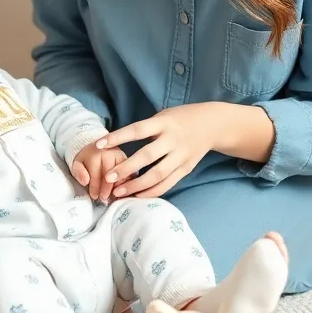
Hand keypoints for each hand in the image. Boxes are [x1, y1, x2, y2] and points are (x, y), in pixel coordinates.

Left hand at [71, 140, 125, 202]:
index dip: (95, 187)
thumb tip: (85, 181)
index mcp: (97, 152)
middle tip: (103, 198)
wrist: (96, 149)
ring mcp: (122, 155)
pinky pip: (130, 174)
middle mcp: (111, 151)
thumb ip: (78, 172)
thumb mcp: (77, 164)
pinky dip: (125, 184)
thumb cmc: (87, 159)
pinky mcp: (128, 161)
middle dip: (106, 189)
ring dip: (117, 188)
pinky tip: (119, 191)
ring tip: (111, 196)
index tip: (94, 196)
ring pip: (122, 174)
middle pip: (111, 173)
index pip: (97, 172)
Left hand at [95, 106, 217, 199]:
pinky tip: (138, 196)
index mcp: (163, 123)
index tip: (99, 145)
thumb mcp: (162, 116)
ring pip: (158, 174)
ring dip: (137, 186)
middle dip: (126, 168)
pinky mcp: (187, 169)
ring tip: (119, 192)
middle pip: (147, 156)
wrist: (212, 124)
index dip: (118, 137)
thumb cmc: (179, 119)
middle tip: (108, 177)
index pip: (137, 130)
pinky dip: (152, 192)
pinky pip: (168, 183)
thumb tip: (118, 143)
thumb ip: (145, 129)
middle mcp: (172, 140)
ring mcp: (181, 156)